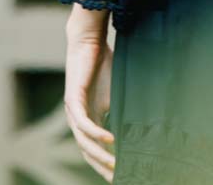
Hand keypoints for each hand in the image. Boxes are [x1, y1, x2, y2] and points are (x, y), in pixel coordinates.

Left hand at [64, 20, 115, 181]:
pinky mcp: (73, 99)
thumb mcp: (116, 92)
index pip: (94, 147)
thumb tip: (140, 124)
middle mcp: (78, 119)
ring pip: (84, 141)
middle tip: (117, 177)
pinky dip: (96, 132)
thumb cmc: (103, 64)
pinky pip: (84, 122)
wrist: (89, 41)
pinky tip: (109, 139)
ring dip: (99, 155)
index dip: (105, 162)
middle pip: (87, 151)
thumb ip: (120, 109)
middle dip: (102, 166)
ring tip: (114, 164)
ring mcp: (74, 110)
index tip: (119, 174)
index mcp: (89, 118)